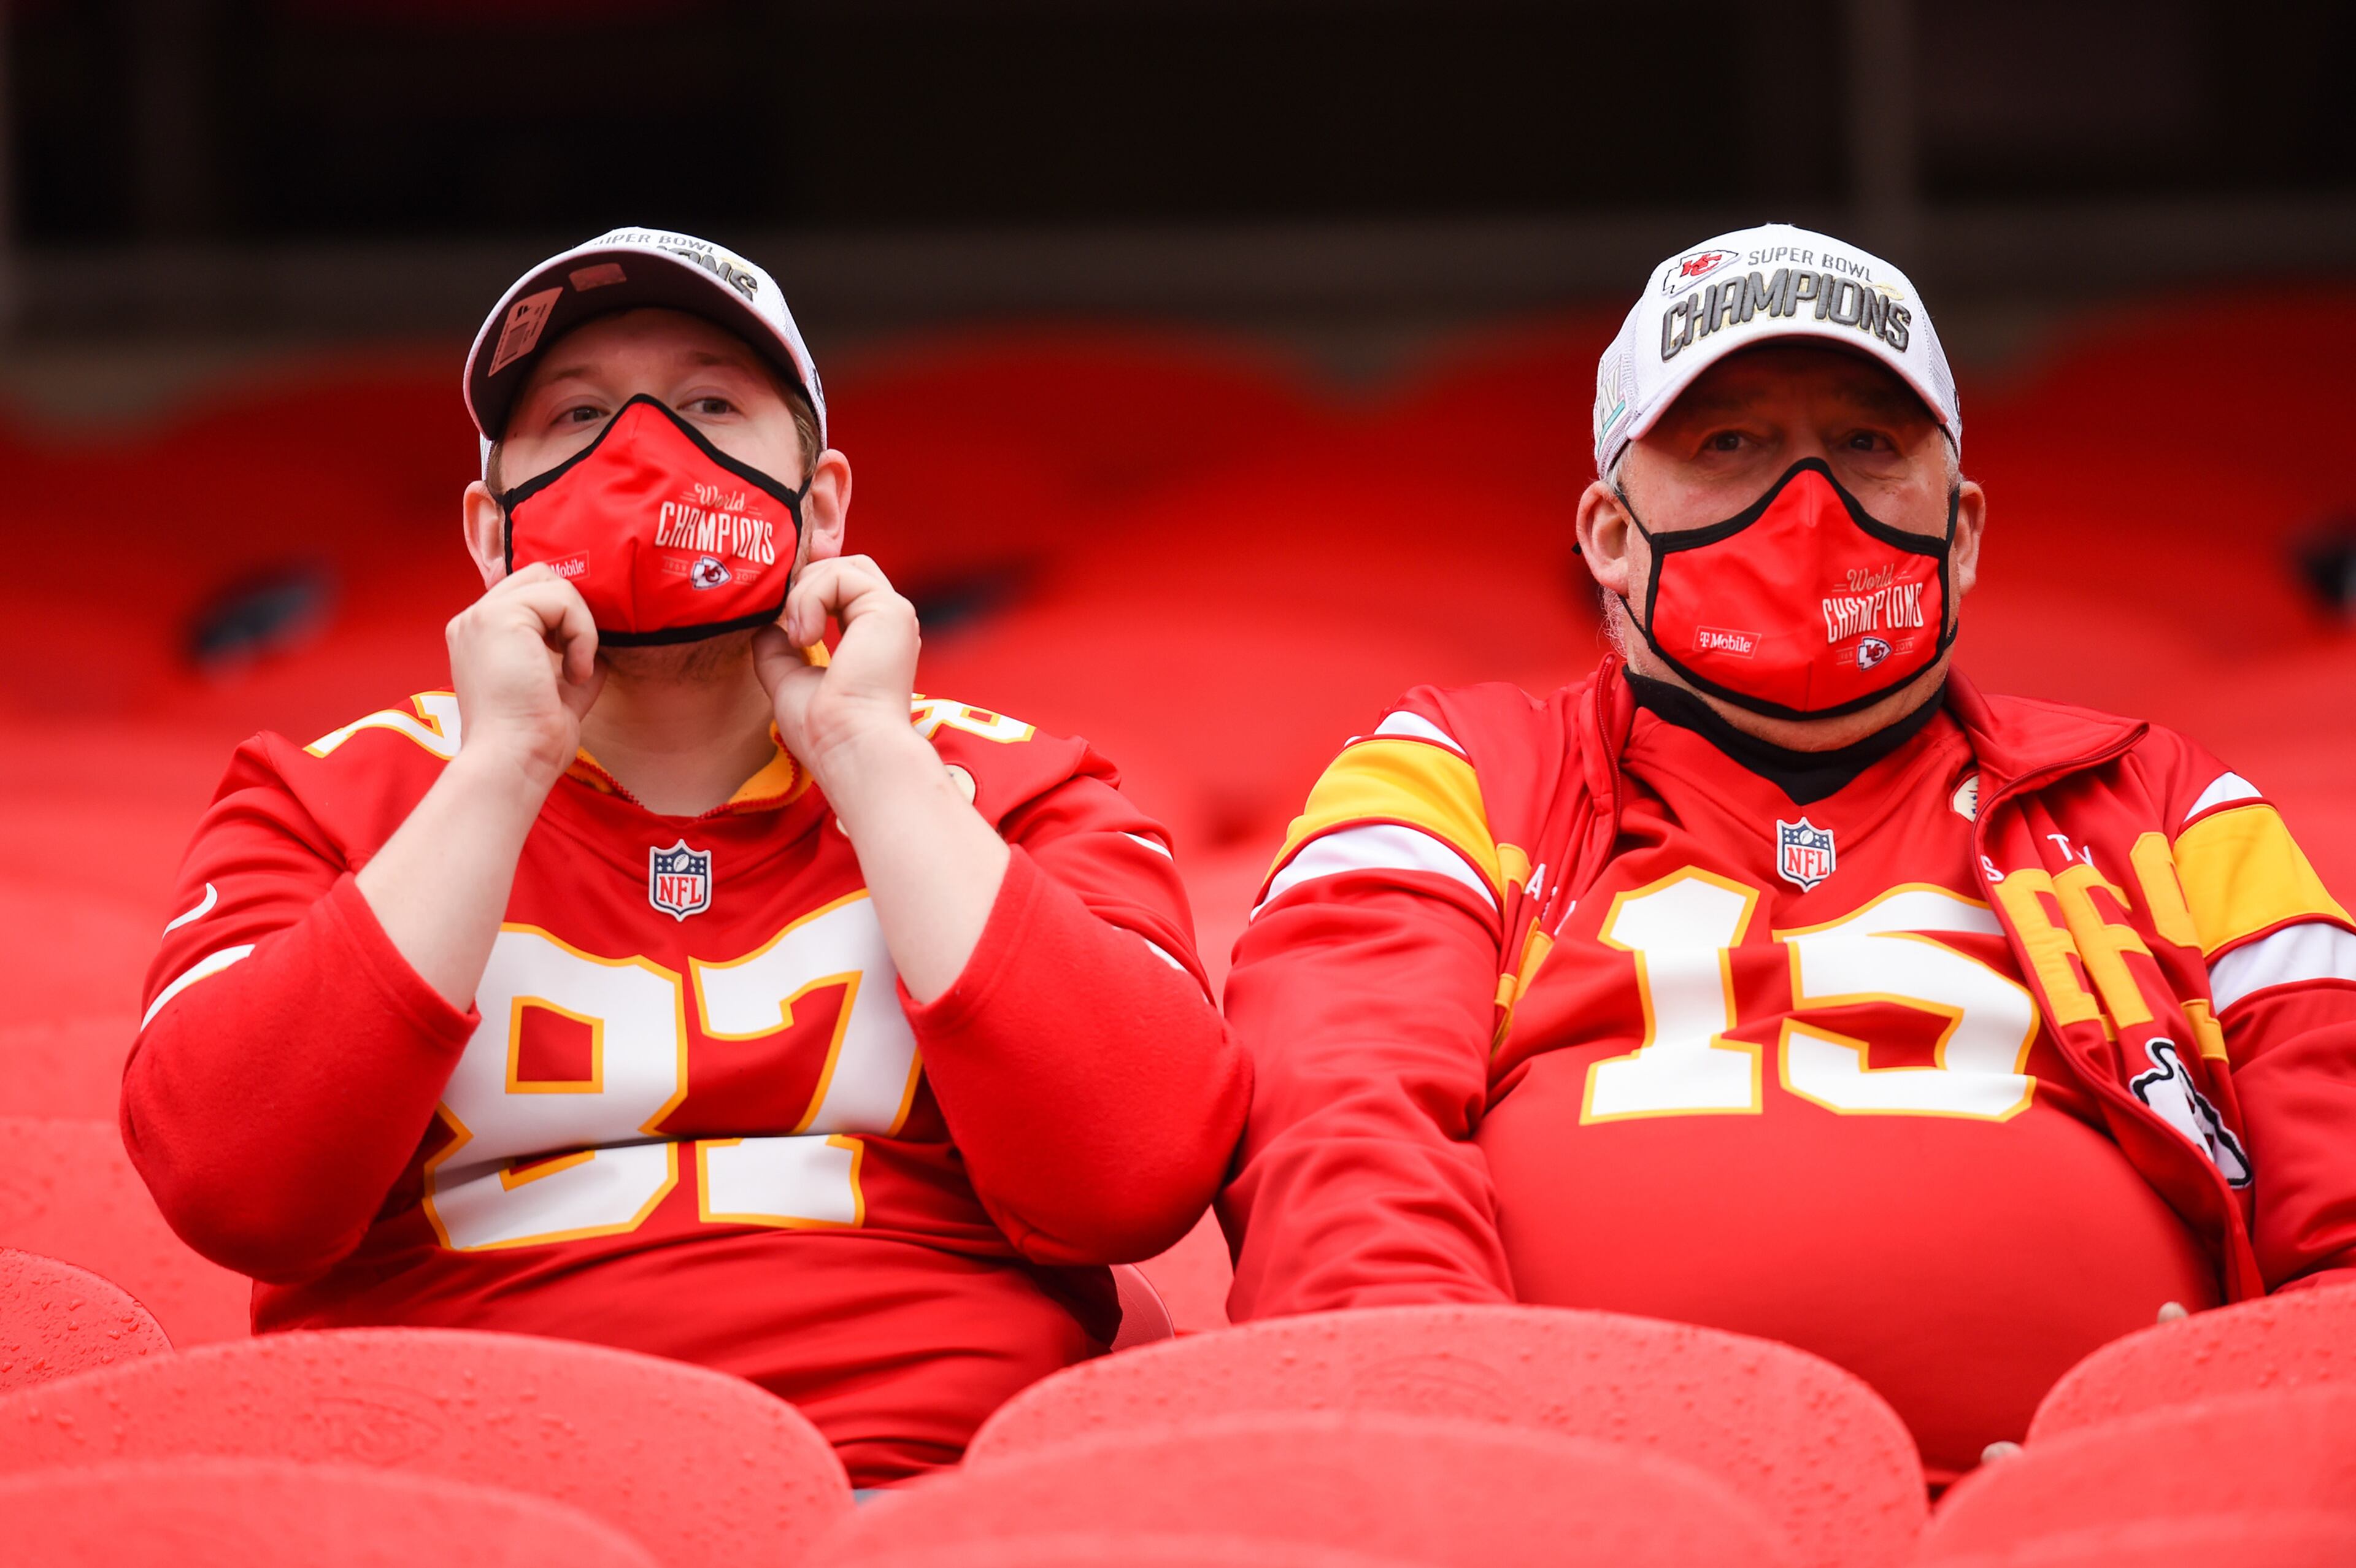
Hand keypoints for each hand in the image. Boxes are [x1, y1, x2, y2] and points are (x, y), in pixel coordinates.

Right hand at [445, 563, 604, 794]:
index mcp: (479, 637)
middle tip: (576, 660)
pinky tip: (575, 672)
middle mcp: (473, 621)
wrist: (511, 761)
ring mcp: (481, 616)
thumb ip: (571, 666)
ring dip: (579, 626)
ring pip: (553, 583)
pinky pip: (563, 599)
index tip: (573, 662)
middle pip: (539, 577)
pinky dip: (582, 634)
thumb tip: (599, 655)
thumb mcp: (557, 693)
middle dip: (571, 612)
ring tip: (575, 671)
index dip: (562, 618)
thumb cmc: (531, 740)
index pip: (529, 596)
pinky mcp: (500, 617)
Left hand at [753, 554, 921, 785]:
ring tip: (797, 635)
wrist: (849, 746)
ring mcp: (892, 614)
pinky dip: (811, 598)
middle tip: (786, 621)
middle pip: (845, 566)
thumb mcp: (789, 681)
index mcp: (871, 637)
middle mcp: (886, 623)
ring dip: (805, 592)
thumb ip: (778, 652)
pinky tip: (806, 635)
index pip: (841, 588)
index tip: (780, 613)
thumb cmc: (825, 729)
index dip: (807, 589)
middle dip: (805, 582)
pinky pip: (840, 576)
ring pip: (842, 566)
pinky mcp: (890, 610)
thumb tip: (765, 628)